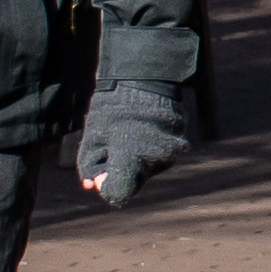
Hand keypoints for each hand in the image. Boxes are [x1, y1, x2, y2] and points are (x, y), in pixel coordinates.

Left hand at [75, 84, 188, 206]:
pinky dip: (151, 150)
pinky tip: (145, 129)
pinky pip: (162, 157)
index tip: (100, 174)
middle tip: (114, 145)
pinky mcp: (181, 145)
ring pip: (149, 169)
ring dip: (138, 160)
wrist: (145, 78)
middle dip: (121, 170)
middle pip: (134, 181)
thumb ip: (89, 165)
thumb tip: (91, 186)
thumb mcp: (93, 136)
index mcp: (131, 157)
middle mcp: (155, 160)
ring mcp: (171, 153)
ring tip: (132, 133)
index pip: (119, 193)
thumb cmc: (113, 108)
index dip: (107, 188)